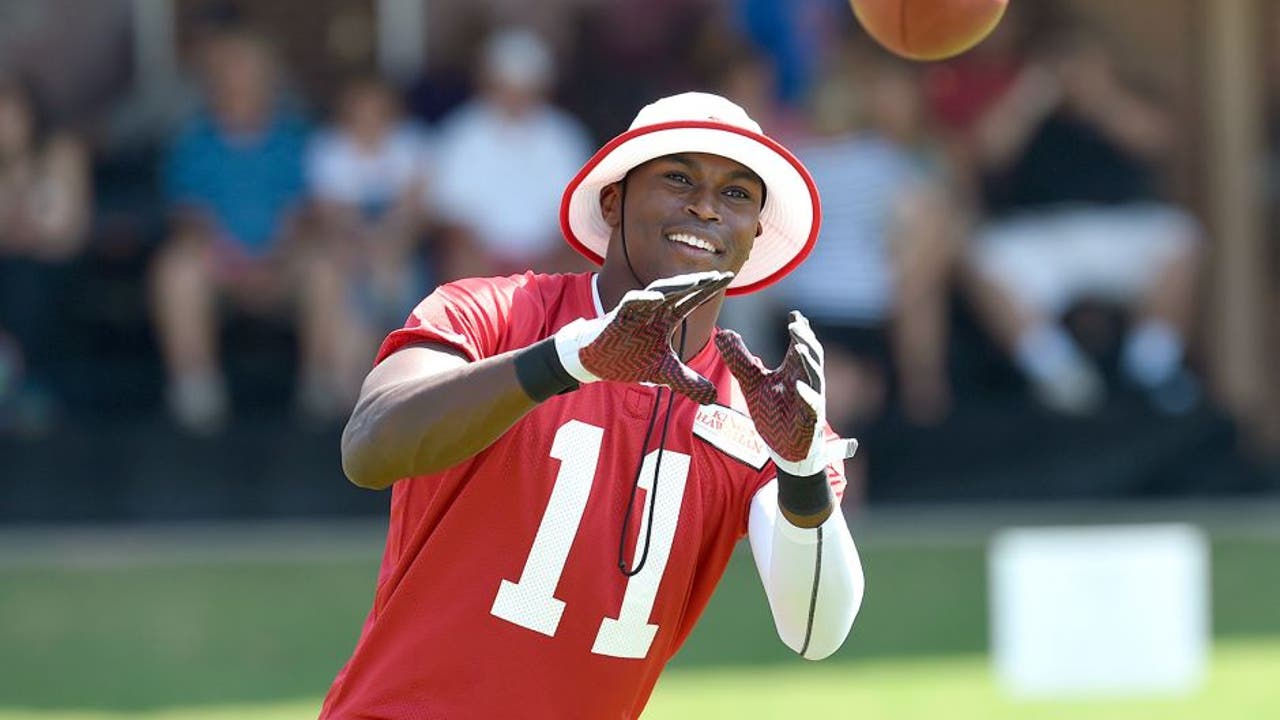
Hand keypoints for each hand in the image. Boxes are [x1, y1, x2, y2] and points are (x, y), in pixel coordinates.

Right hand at [554, 271, 732, 404]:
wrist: (599, 363)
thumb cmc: (630, 359)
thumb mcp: (665, 373)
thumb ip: (689, 382)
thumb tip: (712, 398)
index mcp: (667, 318)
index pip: (693, 299)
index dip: (710, 289)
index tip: (730, 277)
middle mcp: (655, 309)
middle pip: (681, 290)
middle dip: (700, 282)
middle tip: (720, 276)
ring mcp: (637, 310)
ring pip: (659, 291)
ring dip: (677, 286)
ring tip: (696, 281)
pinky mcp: (618, 316)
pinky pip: (631, 303)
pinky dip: (643, 299)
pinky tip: (657, 297)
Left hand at [715, 311, 827, 476]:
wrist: (784, 449)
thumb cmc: (773, 413)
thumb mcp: (751, 382)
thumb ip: (739, 360)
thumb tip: (723, 335)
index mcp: (795, 369)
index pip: (800, 344)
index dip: (799, 328)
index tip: (794, 314)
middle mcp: (806, 380)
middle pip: (811, 354)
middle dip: (805, 338)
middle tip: (796, 323)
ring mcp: (811, 399)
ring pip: (815, 375)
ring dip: (808, 360)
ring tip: (798, 345)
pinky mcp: (810, 419)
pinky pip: (812, 405)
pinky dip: (807, 395)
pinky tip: (798, 386)